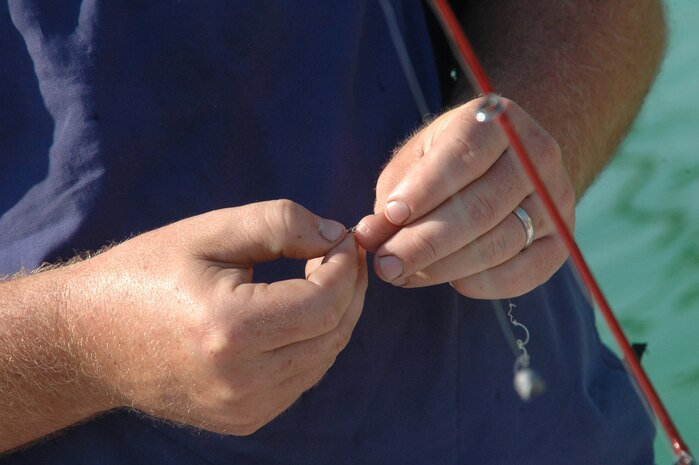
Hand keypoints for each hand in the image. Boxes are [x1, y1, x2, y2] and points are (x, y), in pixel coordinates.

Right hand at [63, 200, 366, 434]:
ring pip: (324, 357)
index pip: (326, 302)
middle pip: (333, 333)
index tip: (343, 237)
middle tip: (343, 254)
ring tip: (323, 277)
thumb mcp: (210, 232)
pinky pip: (302, 378)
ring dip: (335, 315)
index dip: (346, 265)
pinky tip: (300, 313)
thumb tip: (337, 236)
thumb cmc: (145, 275)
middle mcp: (242, 381)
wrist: (89, 341)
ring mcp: (244, 409)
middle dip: (349, 288)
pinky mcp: (244, 420)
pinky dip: (314, 342)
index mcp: (232, 331)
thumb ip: (280, 224)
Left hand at [354, 97, 573, 297]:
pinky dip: (482, 283)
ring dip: (444, 267)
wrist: (504, 163)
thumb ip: (394, 194)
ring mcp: (556, 199)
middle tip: (385, 264)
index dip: (425, 189)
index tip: (389, 216)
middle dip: (425, 242)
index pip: (463, 155)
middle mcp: (535, 155)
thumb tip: (369, 235)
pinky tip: (451, 281)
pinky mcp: (561, 240)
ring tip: (403, 274)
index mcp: (495, 120)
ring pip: (499, 243)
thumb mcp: (415, 161)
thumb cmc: (446, 162)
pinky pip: (524, 273)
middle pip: (481, 208)